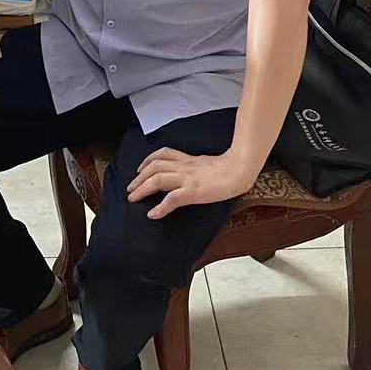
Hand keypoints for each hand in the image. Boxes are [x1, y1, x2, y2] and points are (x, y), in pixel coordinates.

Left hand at [127, 148, 259, 219]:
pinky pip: (171, 199)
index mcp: (189, 160)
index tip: (140, 168)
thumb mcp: (208, 164)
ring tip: (133, 198)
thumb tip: (192, 174)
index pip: (163, 154)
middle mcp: (184, 167)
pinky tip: (153, 214)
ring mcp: (187, 179)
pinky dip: (159, 208)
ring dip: (142, 189)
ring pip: (157, 179)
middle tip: (130, 188)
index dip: (148, 160)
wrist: (240, 170)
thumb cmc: (230, 168)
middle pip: (154, 166)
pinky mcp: (192, 192)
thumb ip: (197, 167)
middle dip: (139, 177)